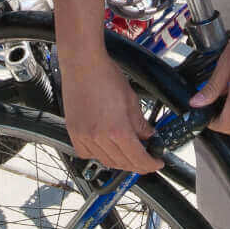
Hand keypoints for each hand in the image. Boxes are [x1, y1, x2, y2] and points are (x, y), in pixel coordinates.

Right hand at [61, 48, 163, 172]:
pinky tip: (105, 147)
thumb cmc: (105, 75)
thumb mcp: (131, 100)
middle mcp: (99, 137)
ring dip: (119, 160)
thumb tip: (148, 136)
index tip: (156, 163)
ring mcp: (84, 136)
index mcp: (118, 130)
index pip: (138, 159)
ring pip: (105, 161)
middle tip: (145, 157)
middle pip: (122, 163)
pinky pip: (87, 154)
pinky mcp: (74, 132)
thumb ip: (141, 123)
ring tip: (127, 151)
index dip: (150, 164)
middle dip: (137, 163)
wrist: (83, 64)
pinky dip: (98, 155)